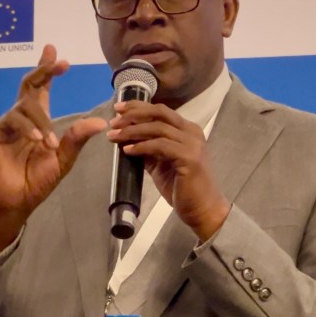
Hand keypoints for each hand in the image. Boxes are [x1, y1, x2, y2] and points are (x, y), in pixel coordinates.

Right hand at [0, 45, 106, 251]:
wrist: (16, 201)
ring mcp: (9, 123)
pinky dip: (27, 129)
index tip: (53, 50)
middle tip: (59, 62)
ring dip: (41, 121)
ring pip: (25, 106)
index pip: (42, 88)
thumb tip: (100, 122)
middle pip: (30, 85)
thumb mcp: (63, 159)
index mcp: (39, 119)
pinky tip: (38, 140)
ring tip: (49, 143)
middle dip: (44, 71)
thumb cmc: (37, 181)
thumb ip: (77, 139)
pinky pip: (12, 121)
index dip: (47, 68)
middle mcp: (23, 117)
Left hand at [106, 100, 229, 239]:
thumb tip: (125, 138)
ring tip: (114, 137)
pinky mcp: (189, 158)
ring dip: (133, 131)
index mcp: (186, 130)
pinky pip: (160, 146)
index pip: (160, 111)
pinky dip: (142, 146)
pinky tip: (128, 151)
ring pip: (157, 128)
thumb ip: (147, 149)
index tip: (117, 109)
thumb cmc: (182, 188)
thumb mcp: (160, 164)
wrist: (202, 209)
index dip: (138, 107)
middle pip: (159, 113)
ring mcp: (192, 144)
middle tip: (113, 122)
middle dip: (133, 114)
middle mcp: (191, 132)